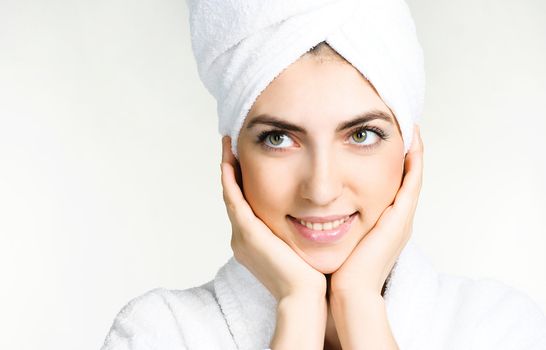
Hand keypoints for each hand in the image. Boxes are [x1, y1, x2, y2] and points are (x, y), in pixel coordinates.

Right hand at [220, 136, 326, 300]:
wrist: (305, 297)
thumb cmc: (309, 276)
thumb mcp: (299, 247)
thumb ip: (297, 230)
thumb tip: (312, 216)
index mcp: (252, 242)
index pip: (243, 205)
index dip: (241, 182)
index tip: (244, 160)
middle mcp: (241, 238)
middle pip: (232, 197)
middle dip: (231, 171)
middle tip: (231, 147)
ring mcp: (242, 236)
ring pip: (230, 195)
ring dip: (228, 170)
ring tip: (228, 147)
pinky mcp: (248, 233)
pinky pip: (234, 200)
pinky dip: (230, 180)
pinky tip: (230, 161)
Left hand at [330, 124, 423, 296]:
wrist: (347, 293)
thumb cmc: (337, 270)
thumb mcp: (334, 239)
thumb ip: (328, 222)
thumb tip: (309, 207)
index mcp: (381, 224)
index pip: (390, 186)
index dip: (390, 163)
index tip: (382, 139)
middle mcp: (396, 220)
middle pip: (406, 178)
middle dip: (405, 152)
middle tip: (402, 124)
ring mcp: (401, 219)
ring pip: (412, 176)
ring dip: (412, 151)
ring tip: (409, 124)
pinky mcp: (400, 219)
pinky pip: (412, 183)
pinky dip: (414, 161)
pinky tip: (410, 139)